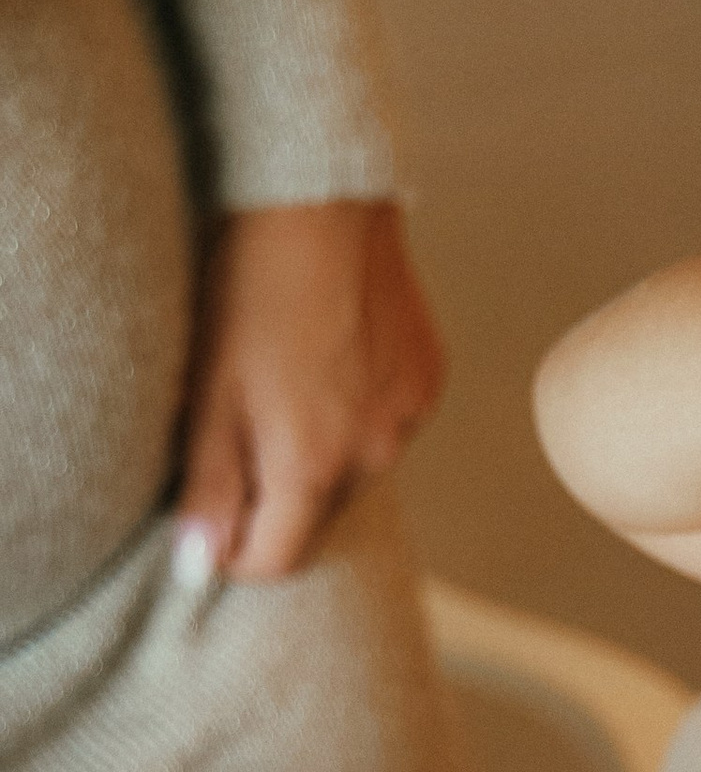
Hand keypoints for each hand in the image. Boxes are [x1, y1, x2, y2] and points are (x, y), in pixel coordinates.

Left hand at [175, 201, 445, 582]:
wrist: (317, 206)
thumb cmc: (247, 292)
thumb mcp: (206, 394)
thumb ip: (207, 488)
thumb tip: (199, 566)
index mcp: (312, 466)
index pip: (273, 561)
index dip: (229, 546)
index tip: (206, 503)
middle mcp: (374, 455)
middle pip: (313, 518)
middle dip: (273, 491)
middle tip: (238, 420)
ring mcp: (410, 419)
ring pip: (352, 471)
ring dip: (318, 450)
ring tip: (285, 380)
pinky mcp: (430, 382)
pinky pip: (386, 426)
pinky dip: (355, 412)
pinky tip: (329, 357)